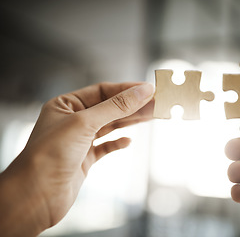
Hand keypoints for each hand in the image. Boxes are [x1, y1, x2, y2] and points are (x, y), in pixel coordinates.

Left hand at [0, 82, 153, 236]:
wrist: (36, 195)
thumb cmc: (50, 154)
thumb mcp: (85, 122)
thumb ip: (116, 106)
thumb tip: (143, 91)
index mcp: (66, 105)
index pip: (102, 91)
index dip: (126, 89)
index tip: (149, 90)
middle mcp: (72, 120)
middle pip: (109, 108)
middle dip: (133, 105)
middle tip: (157, 103)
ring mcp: (78, 140)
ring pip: (110, 126)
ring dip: (130, 121)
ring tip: (151, 116)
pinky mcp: (84, 159)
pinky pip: (105, 147)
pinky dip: (117, 143)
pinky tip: (128, 141)